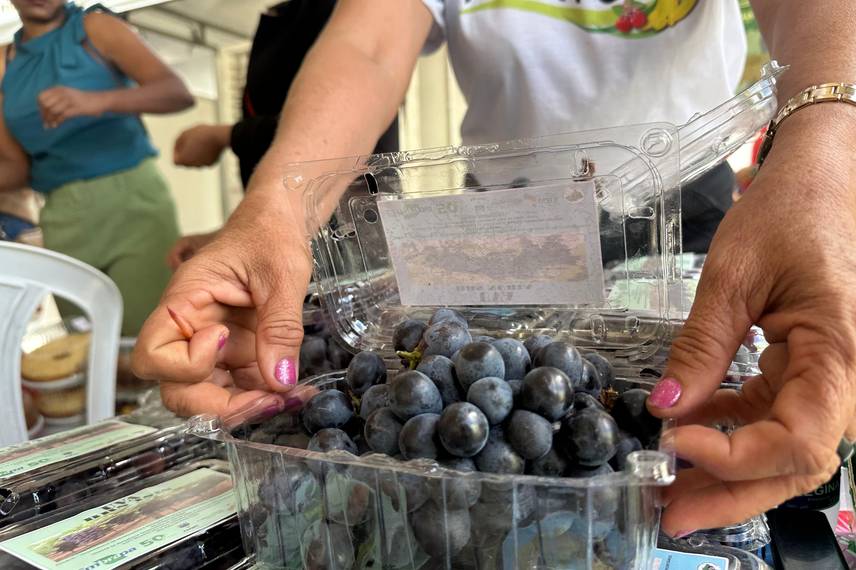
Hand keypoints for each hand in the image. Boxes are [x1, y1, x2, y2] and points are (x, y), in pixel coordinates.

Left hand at [38, 86, 106, 128]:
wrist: (99, 100)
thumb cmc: (82, 100)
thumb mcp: (67, 95)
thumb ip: (56, 99)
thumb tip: (44, 111)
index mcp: (58, 89)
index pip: (41, 97)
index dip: (40, 107)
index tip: (44, 115)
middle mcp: (62, 93)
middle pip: (45, 104)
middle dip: (44, 115)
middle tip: (46, 123)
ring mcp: (69, 100)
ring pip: (52, 110)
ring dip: (50, 120)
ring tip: (51, 126)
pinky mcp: (76, 108)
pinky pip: (62, 115)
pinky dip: (58, 121)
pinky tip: (57, 124)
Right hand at [132, 192, 316, 419]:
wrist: (282, 225)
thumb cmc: (270, 235)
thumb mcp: (282, 274)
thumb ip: (280, 326)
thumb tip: (279, 379)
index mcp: (183, 302)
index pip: (152, 355)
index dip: (183, 364)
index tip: (223, 340)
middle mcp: (190, 331)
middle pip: (179, 389)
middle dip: (220, 406)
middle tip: (268, 401)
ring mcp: (214, 347)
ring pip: (211, 396)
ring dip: (247, 407)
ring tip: (290, 400)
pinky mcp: (239, 354)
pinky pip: (242, 387)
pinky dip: (266, 397)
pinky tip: (295, 393)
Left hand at [173, 124, 230, 166]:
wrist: (219, 137)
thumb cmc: (199, 134)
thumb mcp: (185, 134)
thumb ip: (178, 142)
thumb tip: (178, 149)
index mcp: (183, 160)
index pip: (176, 161)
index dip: (177, 153)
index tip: (181, 145)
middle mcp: (193, 165)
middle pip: (186, 162)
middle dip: (187, 154)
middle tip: (191, 142)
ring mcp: (203, 165)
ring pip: (196, 161)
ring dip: (196, 153)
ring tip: (200, 142)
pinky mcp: (212, 163)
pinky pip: (206, 159)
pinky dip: (205, 154)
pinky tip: (208, 145)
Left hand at [647, 105, 855, 536]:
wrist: (821, 180)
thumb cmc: (790, 213)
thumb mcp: (733, 277)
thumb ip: (700, 348)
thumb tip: (664, 408)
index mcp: (842, 353)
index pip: (798, 440)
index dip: (736, 457)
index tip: (673, 443)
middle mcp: (847, 378)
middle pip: (794, 463)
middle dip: (730, 494)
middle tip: (668, 513)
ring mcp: (830, 378)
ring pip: (783, 449)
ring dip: (727, 472)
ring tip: (668, 485)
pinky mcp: (808, 371)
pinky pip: (774, 417)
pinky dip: (731, 431)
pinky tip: (687, 431)